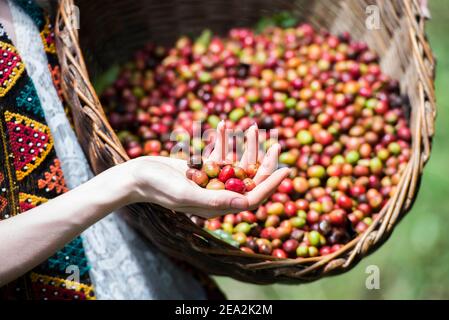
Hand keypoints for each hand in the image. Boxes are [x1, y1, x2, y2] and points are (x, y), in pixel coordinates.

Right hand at [127, 121, 289, 217]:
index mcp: (216, 207)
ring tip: (254, 127)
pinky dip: (221, 140)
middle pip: (248, 180)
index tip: (285, 169)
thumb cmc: (157, 186)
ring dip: (245, 146)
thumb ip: (215, 200)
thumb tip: (246, 203)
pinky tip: (223, 124)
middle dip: (264, 162)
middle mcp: (216, 195)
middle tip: (278, 143)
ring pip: (235, 165)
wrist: (136, 176)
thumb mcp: (186, 193)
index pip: (251, 198)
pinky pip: (217, 154)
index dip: (270, 185)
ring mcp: (209, 181)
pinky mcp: (201, 169)